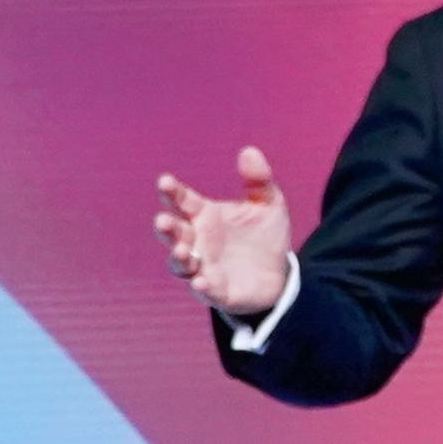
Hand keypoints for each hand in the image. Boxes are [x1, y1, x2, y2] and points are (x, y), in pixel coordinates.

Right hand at [153, 145, 296, 317]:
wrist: (280, 274)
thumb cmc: (264, 236)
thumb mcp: (269, 204)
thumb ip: (258, 180)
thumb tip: (249, 152)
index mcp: (205, 215)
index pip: (182, 200)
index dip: (172, 191)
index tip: (165, 182)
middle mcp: (198, 241)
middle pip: (174, 233)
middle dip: (166, 227)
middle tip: (163, 221)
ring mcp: (204, 267)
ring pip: (180, 264)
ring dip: (178, 258)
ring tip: (183, 252)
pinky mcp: (217, 291)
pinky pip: (204, 290)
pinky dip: (201, 286)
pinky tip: (202, 281)